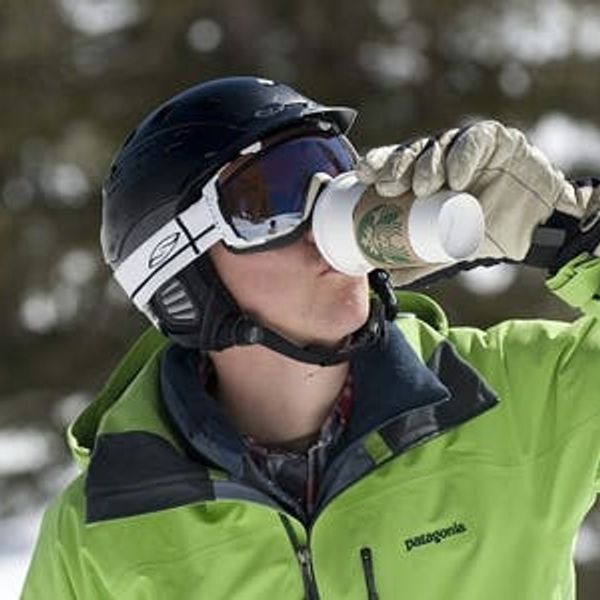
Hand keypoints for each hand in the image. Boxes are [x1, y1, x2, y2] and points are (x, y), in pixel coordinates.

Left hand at [356, 120, 583, 285]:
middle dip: (396, 166)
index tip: (363, 176)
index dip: (377, 164)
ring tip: (421, 187)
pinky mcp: (498, 141)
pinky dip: (463, 156)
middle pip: (412, 152)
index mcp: (425, 174)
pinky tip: (454, 177)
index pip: (395, 163)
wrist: (533, 231)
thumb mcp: (444, 250)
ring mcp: (468, 147)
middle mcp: (443, 157)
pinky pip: (476, 141)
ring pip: (440, 145)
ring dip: (427, 164)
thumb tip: (384, 278)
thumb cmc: (485, 233)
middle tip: (388, 186)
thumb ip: (416, 262)